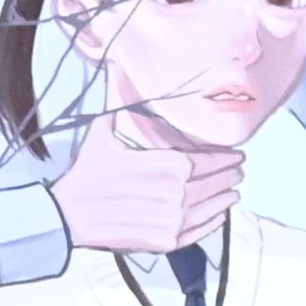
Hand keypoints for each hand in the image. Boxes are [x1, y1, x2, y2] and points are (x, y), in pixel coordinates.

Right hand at [48, 119, 237, 254]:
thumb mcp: (102, 135)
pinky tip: (219, 214)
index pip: (213, 160)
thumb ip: (117, 102)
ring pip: (214, 207)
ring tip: (233, 193)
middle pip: (218, 183)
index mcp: (169, 165)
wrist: (67, 216)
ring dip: (227, 198)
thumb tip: (115, 63)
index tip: (237, 154)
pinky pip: (201, 231)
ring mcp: (174, 220)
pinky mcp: (167, 242)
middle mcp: (178, 194)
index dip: (228, 157)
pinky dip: (214, 221)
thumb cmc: (87, 175)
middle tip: (238, 171)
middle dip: (231, 175)